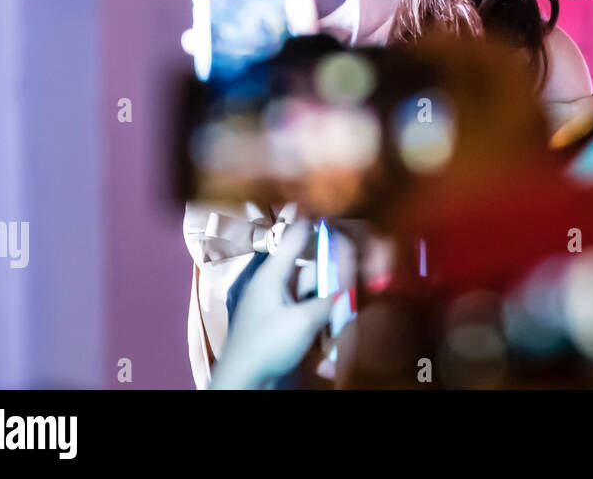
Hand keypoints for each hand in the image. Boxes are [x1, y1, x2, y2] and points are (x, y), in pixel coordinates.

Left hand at [209, 219, 332, 389]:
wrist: (243, 380)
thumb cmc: (267, 344)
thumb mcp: (304, 321)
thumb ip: (328, 300)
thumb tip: (343, 290)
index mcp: (272, 275)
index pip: (294, 238)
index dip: (312, 224)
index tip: (328, 212)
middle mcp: (273, 285)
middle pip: (308, 267)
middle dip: (328, 268)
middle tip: (348, 264)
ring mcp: (275, 306)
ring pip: (309, 290)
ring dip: (325, 296)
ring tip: (340, 301)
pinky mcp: (279, 324)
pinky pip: (304, 310)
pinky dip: (317, 314)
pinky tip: (328, 326)